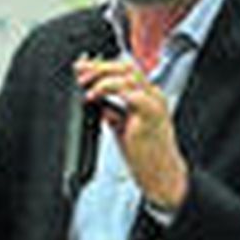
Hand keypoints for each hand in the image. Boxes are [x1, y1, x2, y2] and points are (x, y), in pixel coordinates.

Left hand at [74, 57, 189, 210]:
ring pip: (127, 75)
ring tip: (85, 85)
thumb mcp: (121, 125)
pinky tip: (95, 96)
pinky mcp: (151, 113)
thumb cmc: (144, 153)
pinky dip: (109, 90)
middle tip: (80, 74)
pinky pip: (131, 94)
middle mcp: (152, 95)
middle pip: (125, 67)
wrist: (160, 173)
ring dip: (101, 77)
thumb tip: (94, 99)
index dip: (101, 66)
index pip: (124, 71)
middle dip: (99, 67)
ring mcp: (154, 102)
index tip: (81, 68)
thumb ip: (110, 110)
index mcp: (146, 95)